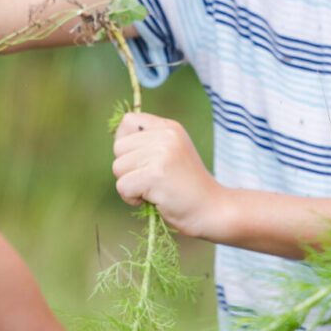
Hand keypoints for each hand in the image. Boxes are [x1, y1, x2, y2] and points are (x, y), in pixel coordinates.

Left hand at [111, 112, 230, 241]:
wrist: (212, 209)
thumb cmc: (187, 187)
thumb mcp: (172, 153)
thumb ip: (149, 144)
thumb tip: (117, 143)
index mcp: (170, 128)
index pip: (128, 121)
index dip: (125, 142)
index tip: (139, 160)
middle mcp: (166, 136)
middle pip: (119, 147)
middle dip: (127, 168)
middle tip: (151, 180)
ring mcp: (162, 154)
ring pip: (118, 167)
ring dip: (129, 185)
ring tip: (154, 190)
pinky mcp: (155, 175)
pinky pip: (123, 186)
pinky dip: (132, 199)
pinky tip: (153, 200)